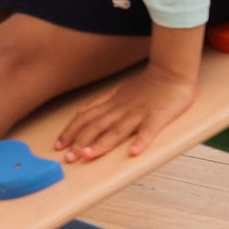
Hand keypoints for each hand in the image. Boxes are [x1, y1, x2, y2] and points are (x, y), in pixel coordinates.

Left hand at [54, 65, 198, 161]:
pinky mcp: (157, 117)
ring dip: (102, 143)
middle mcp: (121, 110)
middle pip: (97, 126)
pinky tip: (133, 153)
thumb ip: (100, 104)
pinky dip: (141, 141)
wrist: (171, 71)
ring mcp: (139, 114)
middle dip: (80, 142)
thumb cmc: (145, 85)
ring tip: (88, 155)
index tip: (58, 145)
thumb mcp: (117, 91)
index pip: (85, 118)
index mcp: (111, 105)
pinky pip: (149, 130)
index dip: (70, 131)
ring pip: (117, 130)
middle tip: (68, 157)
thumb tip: (80, 114)